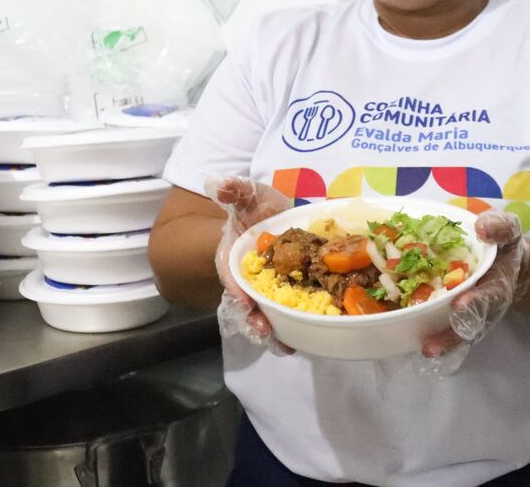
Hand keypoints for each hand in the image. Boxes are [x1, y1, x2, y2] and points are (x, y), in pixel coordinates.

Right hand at [205, 176, 293, 354]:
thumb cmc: (253, 205)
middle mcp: (247, 276)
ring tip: (286, 346)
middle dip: (255, 319)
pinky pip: (292, 308)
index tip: (242, 299)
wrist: (270, 213)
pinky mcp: (289, 288)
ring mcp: (267, 285)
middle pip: (247, 303)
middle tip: (266, 332)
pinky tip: (310, 335)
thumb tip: (219, 184)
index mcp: (233, 255)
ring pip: (267, 312)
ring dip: (276, 330)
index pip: (230, 274)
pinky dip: (298, 323)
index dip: (235, 287)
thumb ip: (233, 190)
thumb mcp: (245, 193)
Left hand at [417, 210, 529, 376]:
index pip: (488, 296)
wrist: (505, 262)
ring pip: (457, 334)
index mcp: (498, 284)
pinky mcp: (454, 317)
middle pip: (469, 325)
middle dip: (452, 334)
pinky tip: (410, 338)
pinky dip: (430, 334)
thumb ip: (499, 227)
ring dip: (441, 343)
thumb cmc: (502, 245)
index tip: (459, 304)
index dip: (475, 302)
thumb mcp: (507, 230)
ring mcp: (470, 316)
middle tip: (432, 343)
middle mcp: (484, 307)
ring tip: (425, 350)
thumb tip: (483, 228)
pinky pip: (443, 328)